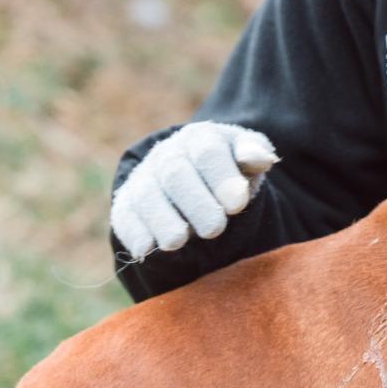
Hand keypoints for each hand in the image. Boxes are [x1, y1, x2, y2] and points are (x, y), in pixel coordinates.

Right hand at [110, 122, 277, 259]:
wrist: (195, 176)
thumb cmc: (229, 169)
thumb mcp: (247, 158)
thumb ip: (255, 155)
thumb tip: (260, 158)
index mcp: (200, 139)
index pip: (208, 152)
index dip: (222, 177)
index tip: (237, 205)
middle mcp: (168, 155)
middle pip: (176, 174)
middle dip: (196, 203)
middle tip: (214, 228)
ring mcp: (145, 179)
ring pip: (147, 196)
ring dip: (162, 220)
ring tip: (178, 241)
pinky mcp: (127, 205)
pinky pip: (126, 216)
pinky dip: (135, 233)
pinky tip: (147, 248)